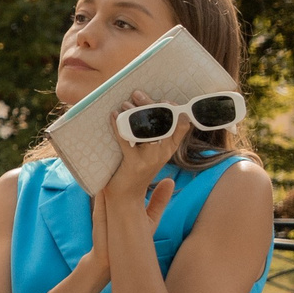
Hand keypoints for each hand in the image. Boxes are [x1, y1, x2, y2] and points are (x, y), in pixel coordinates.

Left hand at [96, 91, 181, 222]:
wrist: (125, 198)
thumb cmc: (137, 172)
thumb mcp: (152, 155)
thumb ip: (158, 138)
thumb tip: (154, 112)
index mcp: (168, 150)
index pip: (181, 129)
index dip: (177, 113)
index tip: (168, 101)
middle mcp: (162, 153)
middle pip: (163, 124)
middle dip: (151, 105)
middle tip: (138, 94)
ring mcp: (148, 159)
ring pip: (146, 130)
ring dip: (133, 113)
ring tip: (124, 103)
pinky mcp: (133, 163)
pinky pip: (126, 140)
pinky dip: (118, 125)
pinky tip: (112, 116)